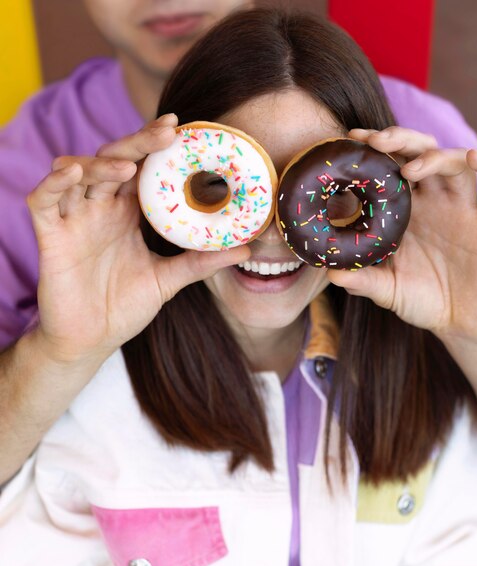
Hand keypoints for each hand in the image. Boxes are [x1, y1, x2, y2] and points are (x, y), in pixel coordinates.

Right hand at [27, 114, 249, 364]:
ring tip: (127, 165)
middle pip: (113, 161)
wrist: (91, 340)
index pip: (140, 167)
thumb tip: (247, 249)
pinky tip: (71, 173)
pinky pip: (43, 201)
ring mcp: (73, 219)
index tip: (181, 128)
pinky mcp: (50, 236)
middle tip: (166, 132)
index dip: (155, 145)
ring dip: (100, 164)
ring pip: (79, 174)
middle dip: (137, 143)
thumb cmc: (124, 306)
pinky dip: (53, 184)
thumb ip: (201, 261)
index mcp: (127, 213)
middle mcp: (100, 208)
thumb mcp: (168, 279)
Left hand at [327, 126, 476, 345]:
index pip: (389, 168)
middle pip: (419, 153)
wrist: (464, 322)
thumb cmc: (425, 301)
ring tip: (408, 167)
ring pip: (453, 163)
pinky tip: (472, 157)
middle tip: (374, 141)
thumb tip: (331, 274)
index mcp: (406, 211)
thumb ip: (363, 281)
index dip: (373, 151)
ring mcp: (463, 208)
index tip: (350, 141)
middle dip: (399, 140)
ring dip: (432, 156)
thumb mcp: (389, 290)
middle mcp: (434, 202)